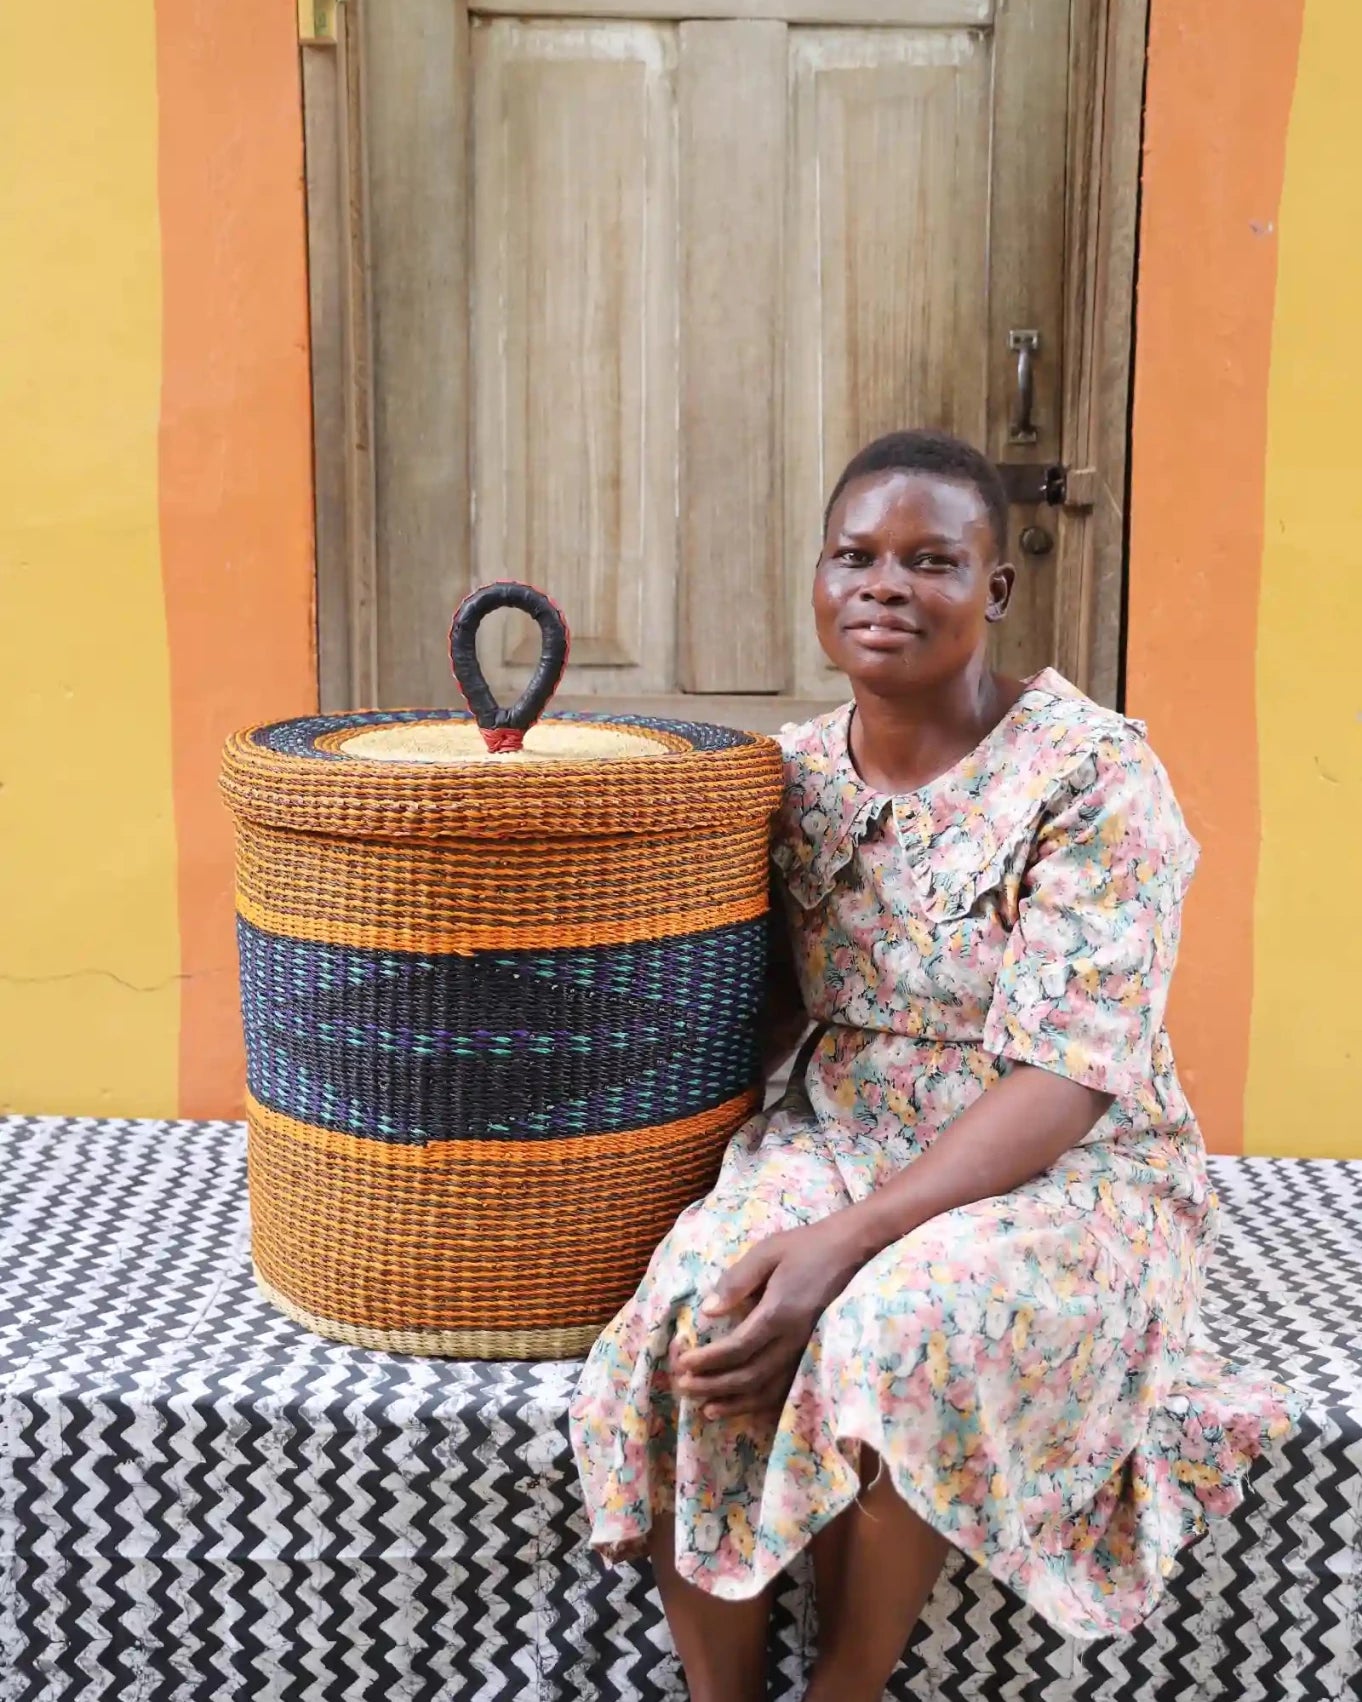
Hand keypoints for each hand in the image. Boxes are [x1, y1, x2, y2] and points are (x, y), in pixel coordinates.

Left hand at [671, 1218, 865, 1421]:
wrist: (854, 1251)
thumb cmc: (807, 1247)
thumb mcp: (768, 1251)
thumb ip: (737, 1280)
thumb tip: (708, 1310)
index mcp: (779, 1312)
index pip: (737, 1348)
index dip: (708, 1360)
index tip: (683, 1362)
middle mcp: (794, 1339)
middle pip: (749, 1376)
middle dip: (713, 1385)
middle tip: (684, 1387)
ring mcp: (807, 1351)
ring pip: (769, 1390)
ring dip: (735, 1402)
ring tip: (706, 1409)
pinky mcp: (815, 1355)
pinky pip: (788, 1389)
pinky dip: (763, 1403)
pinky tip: (744, 1407)